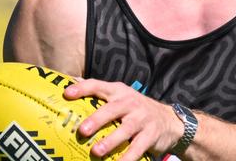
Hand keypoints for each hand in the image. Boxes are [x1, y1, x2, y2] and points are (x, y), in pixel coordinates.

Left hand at [63, 79, 183, 160]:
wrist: (168, 120)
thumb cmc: (135, 109)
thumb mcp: (120, 96)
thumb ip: (99, 92)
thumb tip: (71, 82)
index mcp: (118, 92)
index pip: (98, 86)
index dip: (83, 88)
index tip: (67, 94)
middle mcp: (130, 102)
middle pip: (112, 109)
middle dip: (97, 119)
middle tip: (82, 130)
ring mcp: (142, 118)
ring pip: (125, 129)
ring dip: (110, 141)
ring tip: (96, 151)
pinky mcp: (150, 134)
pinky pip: (137, 148)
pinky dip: (127, 158)